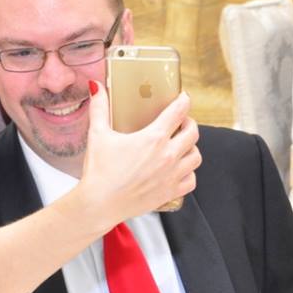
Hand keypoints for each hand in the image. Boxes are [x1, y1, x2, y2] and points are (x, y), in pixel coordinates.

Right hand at [80, 81, 199, 227]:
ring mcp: (172, 175)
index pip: (178, 111)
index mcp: (153, 138)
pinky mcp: (170, 192)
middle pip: (193, 132)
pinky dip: (188, 172)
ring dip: (191, 147)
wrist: (99, 204)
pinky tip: (179, 169)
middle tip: (180, 122)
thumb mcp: (97, 135)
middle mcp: (168, 155)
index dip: (183, 101)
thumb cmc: (99, 171)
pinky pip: (191, 180)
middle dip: (188, 123)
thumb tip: (96, 87)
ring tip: (181, 145)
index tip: (182, 98)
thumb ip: (99, 108)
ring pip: (196, 156)